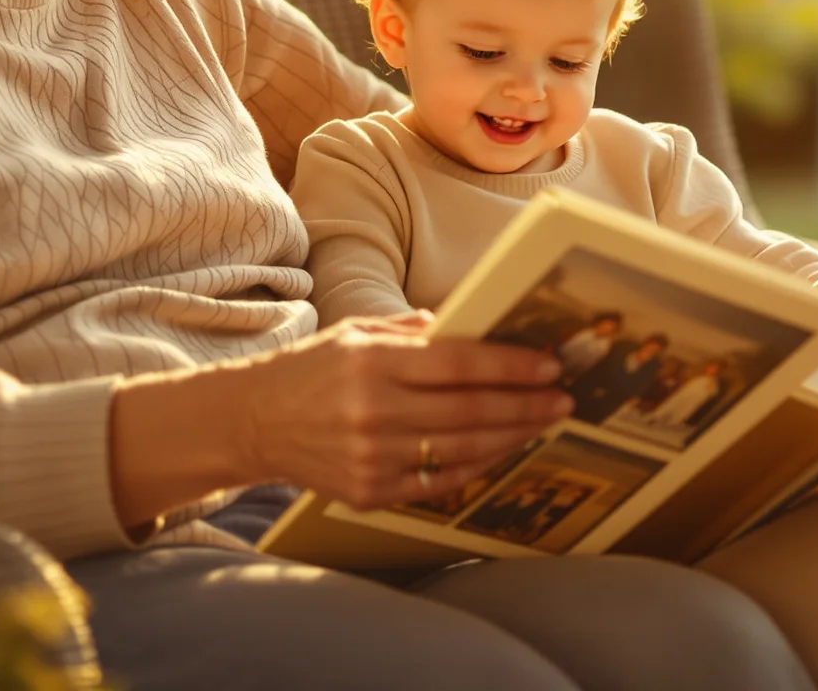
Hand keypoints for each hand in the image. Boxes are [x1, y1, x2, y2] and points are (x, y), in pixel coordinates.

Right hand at [230, 313, 572, 510]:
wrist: (254, 421)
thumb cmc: (314, 370)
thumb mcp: (357, 333)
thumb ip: (416, 331)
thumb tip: (477, 325)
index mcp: (371, 362)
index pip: (457, 363)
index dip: (509, 364)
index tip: (549, 365)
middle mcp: (373, 411)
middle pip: (470, 411)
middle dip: (525, 405)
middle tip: (562, 398)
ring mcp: (372, 457)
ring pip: (463, 450)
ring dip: (512, 436)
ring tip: (543, 421)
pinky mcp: (371, 491)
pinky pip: (440, 481)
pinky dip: (477, 465)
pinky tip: (502, 448)